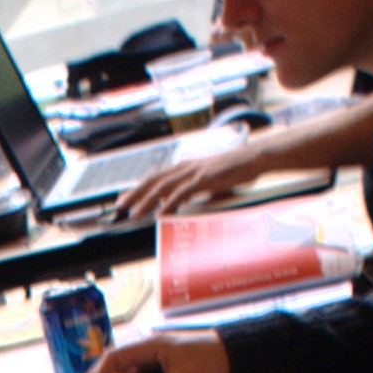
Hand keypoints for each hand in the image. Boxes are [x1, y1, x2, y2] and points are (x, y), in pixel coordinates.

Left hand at [117, 142, 265, 216]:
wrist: (253, 158)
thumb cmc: (234, 170)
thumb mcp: (209, 181)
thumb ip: (194, 190)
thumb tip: (183, 202)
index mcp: (185, 166)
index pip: (156, 177)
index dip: (139, 188)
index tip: (125, 199)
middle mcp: (185, 166)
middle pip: (153, 180)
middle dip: (134, 194)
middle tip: (119, 207)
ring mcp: (193, 171)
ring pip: (162, 187)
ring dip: (145, 201)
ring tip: (133, 214)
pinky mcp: (204, 178)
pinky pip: (181, 193)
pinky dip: (168, 203)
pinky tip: (159, 214)